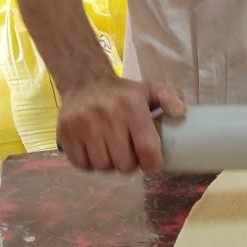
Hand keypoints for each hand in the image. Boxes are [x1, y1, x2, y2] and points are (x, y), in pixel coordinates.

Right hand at [57, 76, 185, 172]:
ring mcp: (83, 125)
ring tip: (112, 152)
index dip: (153, 163)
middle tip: (130, 155)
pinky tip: (96, 151)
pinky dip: (90, 164)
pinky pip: (81, 165)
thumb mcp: (150, 89)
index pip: (147, 149)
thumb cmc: (122, 92)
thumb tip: (181, 112)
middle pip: (124, 164)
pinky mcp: (65, 133)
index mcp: (131, 106)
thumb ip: (170, 97)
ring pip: (103, 166)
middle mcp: (107, 116)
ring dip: (110, 164)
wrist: (83, 80)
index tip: (152, 162)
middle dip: (130, 164)